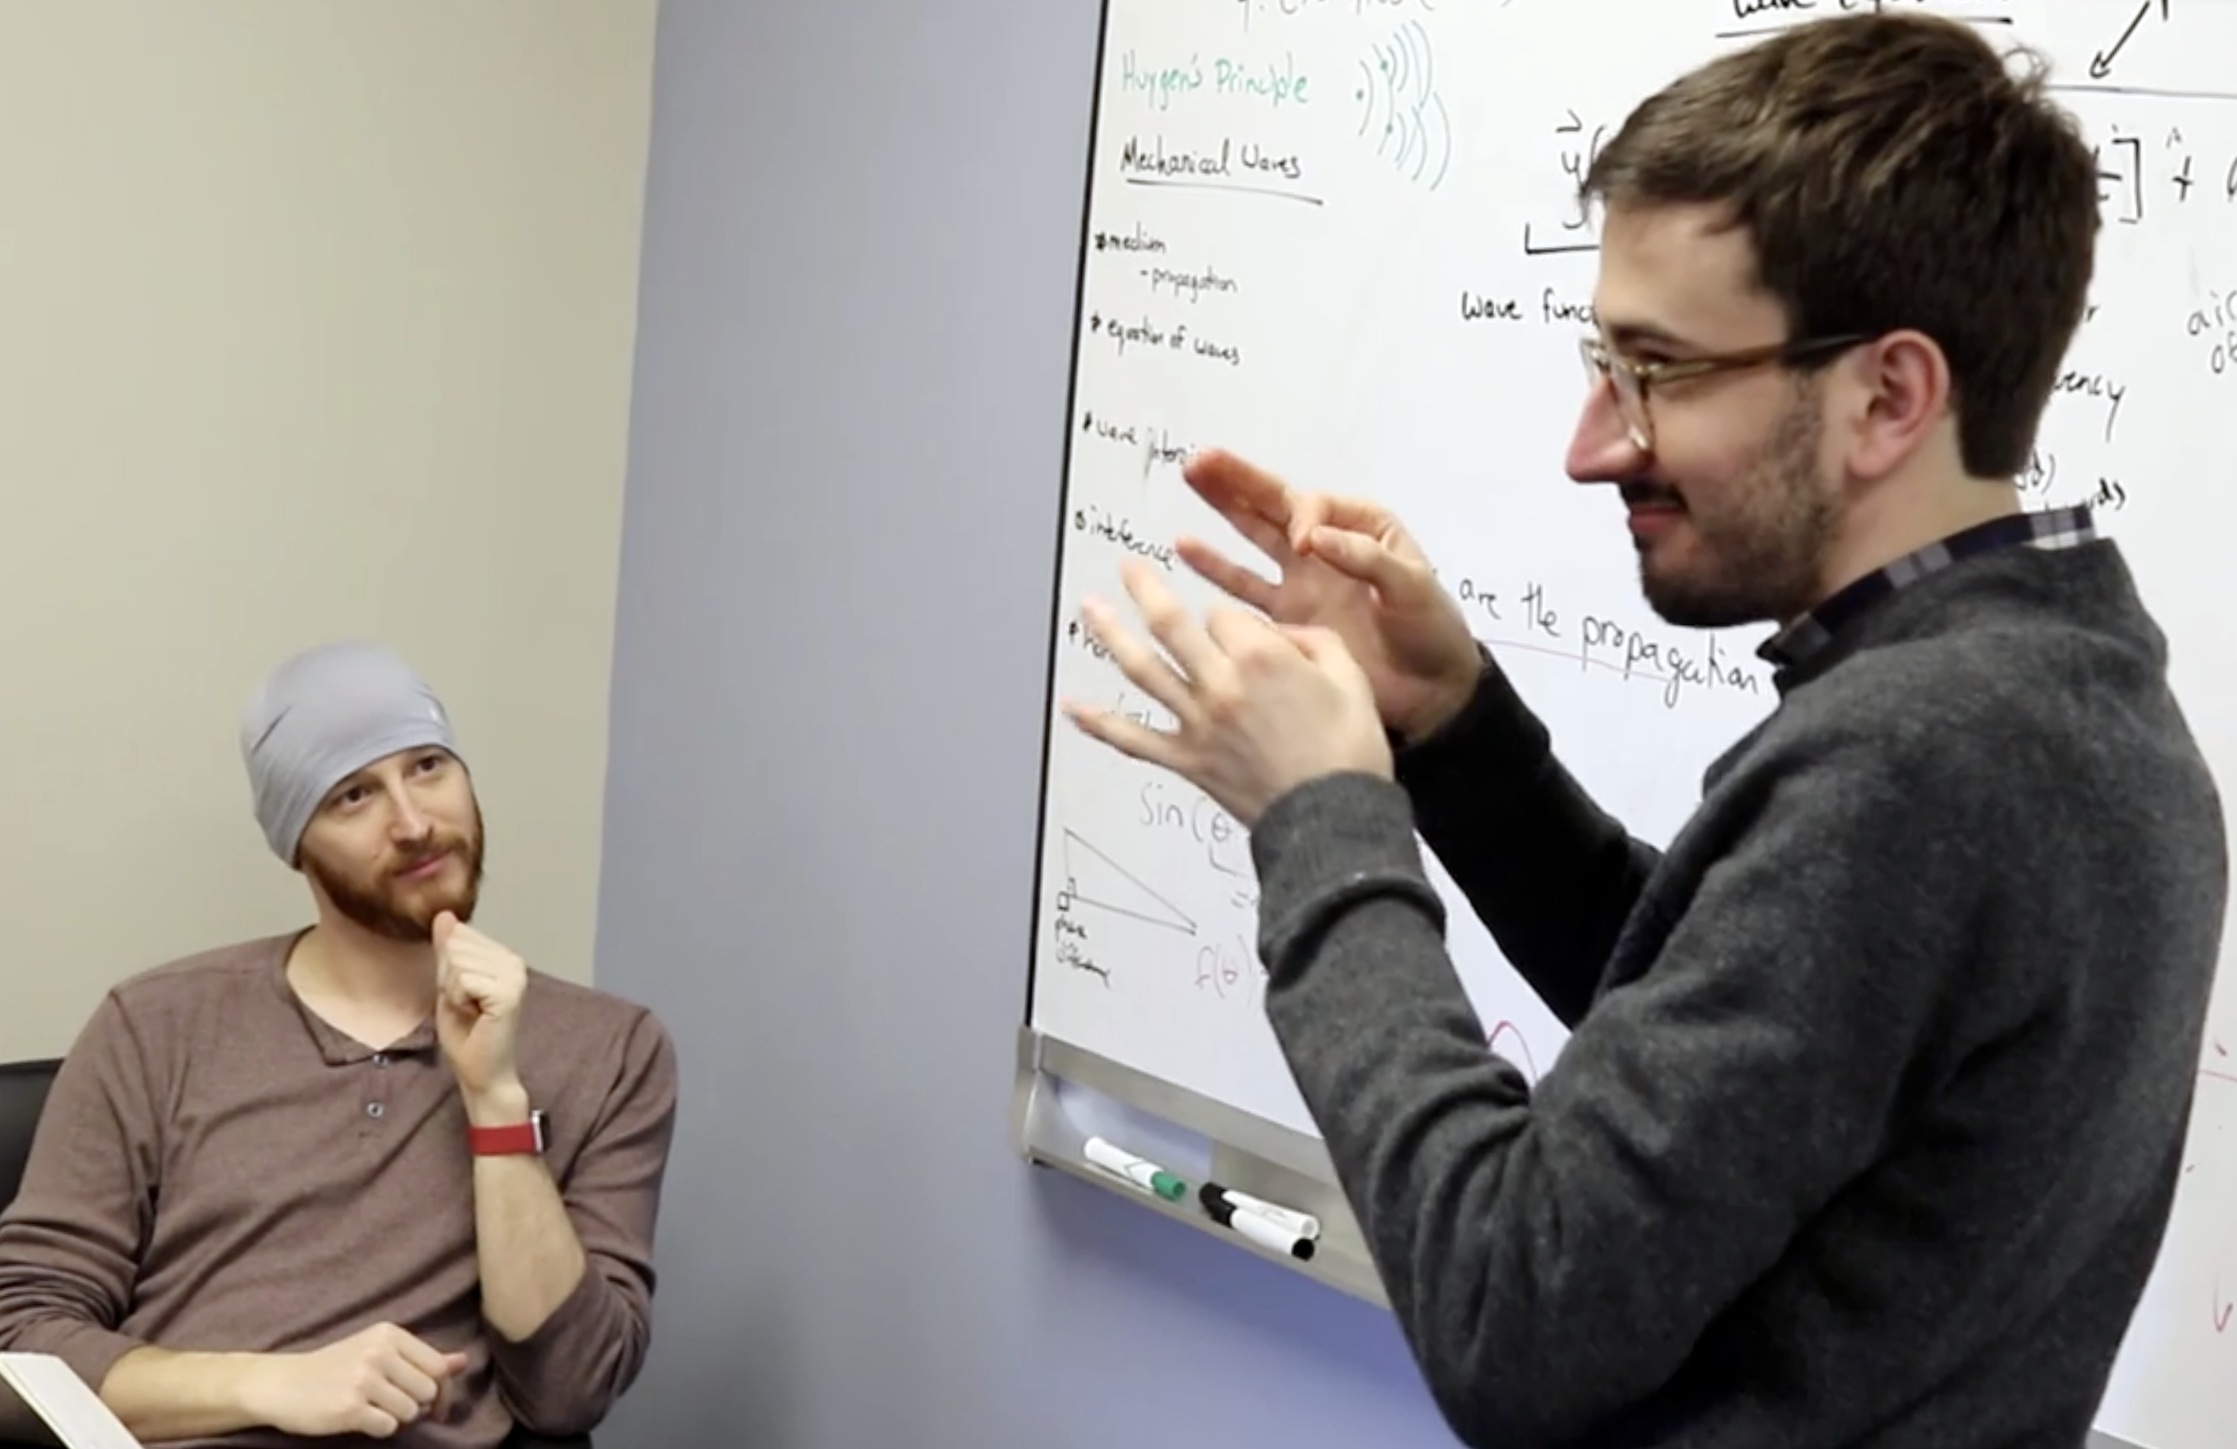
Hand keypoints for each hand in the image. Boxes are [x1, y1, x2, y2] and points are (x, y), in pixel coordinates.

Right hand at [238, 1322, 468, 1438]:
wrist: (282, 1384)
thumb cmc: (335, 1367)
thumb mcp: (377, 1351)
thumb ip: (420, 1358)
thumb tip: (462, 1362)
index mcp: (389, 1334)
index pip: (438, 1367)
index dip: (443, 1390)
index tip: (436, 1404)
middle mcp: (378, 1353)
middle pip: (428, 1391)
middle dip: (418, 1405)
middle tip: (395, 1406)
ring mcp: (363, 1380)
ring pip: (411, 1412)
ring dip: (397, 1418)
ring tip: (375, 1409)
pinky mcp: (349, 1408)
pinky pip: (388, 1428)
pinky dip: (379, 1429)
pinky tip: (361, 1419)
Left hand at [432, 912, 528, 1110]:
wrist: (480, 1071)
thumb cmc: (466, 1033)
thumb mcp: (449, 984)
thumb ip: (448, 950)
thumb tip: (444, 914)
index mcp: (505, 957)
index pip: (459, 936)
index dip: (448, 968)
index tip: (464, 995)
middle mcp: (515, 962)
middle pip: (457, 946)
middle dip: (449, 978)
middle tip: (466, 1006)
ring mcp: (515, 977)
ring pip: (458, 962)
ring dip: (453, 991)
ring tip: (471, 1011)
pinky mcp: (509, 993)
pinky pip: (463, 979)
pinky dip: (458, 999)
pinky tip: (475, 1015)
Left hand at [1064, 556, 1392, 825]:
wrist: (1334, 821)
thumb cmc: (1348, 754)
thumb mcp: (1351, 678)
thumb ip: (1315, 641)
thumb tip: (1285, 634)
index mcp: (1261, 656)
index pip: (1227, 615)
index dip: (1236, 621)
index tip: (1248, 636)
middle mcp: (1220, 683)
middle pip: (1170, 623)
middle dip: (1145, 588)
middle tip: (1128, 567)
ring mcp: (1197, 722)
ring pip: (1142, 669)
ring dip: (1111, 635)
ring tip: (1090, 608)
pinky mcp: (1186, 760)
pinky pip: (1134, 740)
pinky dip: (1101, 724)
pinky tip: (1073, 709)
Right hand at [1175, 448, 1481, 743]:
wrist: (1431, 692)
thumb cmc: (1432, 631)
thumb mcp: (1413, 586)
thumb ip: (1366, 558)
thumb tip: (1312, 536)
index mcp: (1361, 528)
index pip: (1313, 505)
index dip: (1301, 515)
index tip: (1306, 545)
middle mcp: (1325, 548)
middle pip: (1273, 505)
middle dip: (1237, 480)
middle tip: (1199, 460)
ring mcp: (1302, 583)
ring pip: (1254, 537)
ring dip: (1223, 509)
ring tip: (1190, 479)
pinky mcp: (1287, 619)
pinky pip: (1244, 588)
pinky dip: (1216, 567)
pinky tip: (1185, 545)